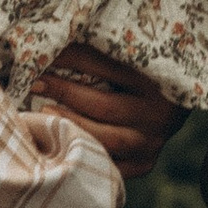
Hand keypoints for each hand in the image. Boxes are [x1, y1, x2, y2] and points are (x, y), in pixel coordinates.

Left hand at [30, 43, 183, 178]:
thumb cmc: (144, 73)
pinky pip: (109, 166)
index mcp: (156, 79)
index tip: (42, 55)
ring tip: (43, 114)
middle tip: (35, 84)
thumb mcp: (131, 58)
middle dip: (64, 93)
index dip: (70, 59)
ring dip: (70, 126)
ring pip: (105, 140)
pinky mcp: (144, 162)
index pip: (106, 65)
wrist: (172, 106)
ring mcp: (152, 141)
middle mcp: (158, 113)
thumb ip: (100, 53)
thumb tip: (56, 42)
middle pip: (104, 106)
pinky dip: (83, 155)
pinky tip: (59, 144)